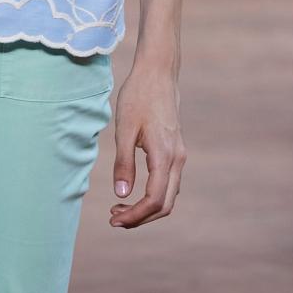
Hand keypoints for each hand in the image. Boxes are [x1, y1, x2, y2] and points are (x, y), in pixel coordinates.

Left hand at [109, 60, 186, 229]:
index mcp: (165, 156)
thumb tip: (122, 195)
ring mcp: (179, 155)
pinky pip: (168, 183)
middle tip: (114, 219)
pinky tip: (133, 194)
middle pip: (164, 205)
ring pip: (168, 196)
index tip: (113, 219)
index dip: (135, 215)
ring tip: (119, 208)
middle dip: (140, 218)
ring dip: (146, 209)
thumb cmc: (138, 97)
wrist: (158, 73)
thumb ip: (124, 163)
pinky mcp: (176, 151)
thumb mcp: (124, 129)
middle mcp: (177, 159)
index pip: (154, 200)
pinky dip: (153, 196)